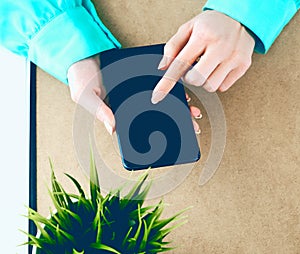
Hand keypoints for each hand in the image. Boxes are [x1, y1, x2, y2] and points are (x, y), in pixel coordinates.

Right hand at [67, 56, 201, 134]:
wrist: (83, 54)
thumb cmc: (80, 79)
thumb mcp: (85, 97)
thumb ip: (99, 111)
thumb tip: (113, 128)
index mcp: (119, 115)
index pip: (140, 130)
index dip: (157, 135)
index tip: (175, 140)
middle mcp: (131, 106)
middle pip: (156, 117)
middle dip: (175, 123)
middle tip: (192, 129)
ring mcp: (138, 93)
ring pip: (161, 102)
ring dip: (177, 108)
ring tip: (193, 113)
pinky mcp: (142, 79)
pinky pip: (159, 85)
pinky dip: (171, 89)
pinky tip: (183, 94)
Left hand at [151, 10, 254, 103]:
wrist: (241, 17)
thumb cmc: (211, 24)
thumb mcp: (188, 28)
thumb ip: (172, 47)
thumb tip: (163, 67)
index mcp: (203, 35)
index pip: (180, 64)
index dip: (166, 83)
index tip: (157, 96)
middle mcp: (220, 47)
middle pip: (196, 80)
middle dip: (190, 78)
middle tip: (194, 66)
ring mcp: (234, 57)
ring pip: (210, 86)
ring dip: (204, 80)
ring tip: (207, 65)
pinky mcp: (243, 65)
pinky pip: (223, 87)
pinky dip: (217, 81)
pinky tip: (218, 67)